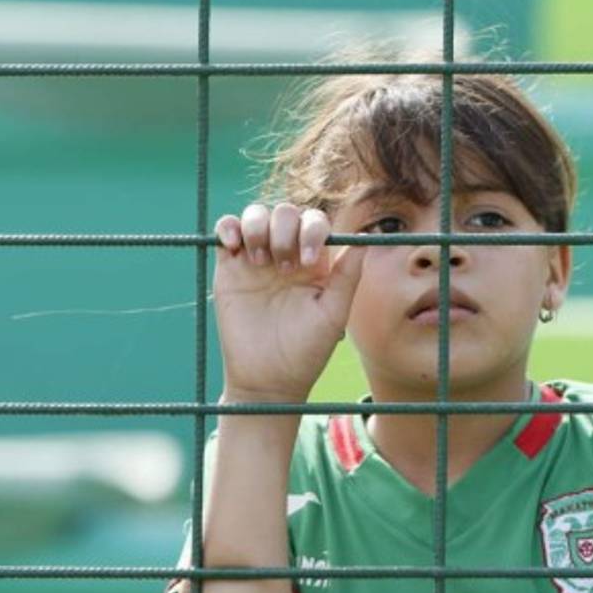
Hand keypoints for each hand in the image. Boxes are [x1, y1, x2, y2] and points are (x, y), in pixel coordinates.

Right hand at [213, 203, 364, 401]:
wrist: (268, 378)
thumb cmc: (306, 351)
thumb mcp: (333, 314)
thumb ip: (348, 276)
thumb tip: (366, 240)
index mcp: (315, 262)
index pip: (315, 223)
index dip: (312, 230)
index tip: (307, 261)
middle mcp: (286, 254)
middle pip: (286, 213)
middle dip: (285, 230)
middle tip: (285, 268)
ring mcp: (256, 259)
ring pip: (255, 215)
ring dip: (258, 225)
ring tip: (261, 260)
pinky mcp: (229, 267)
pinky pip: (226, 231)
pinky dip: (227, 226)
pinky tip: (233, 244)